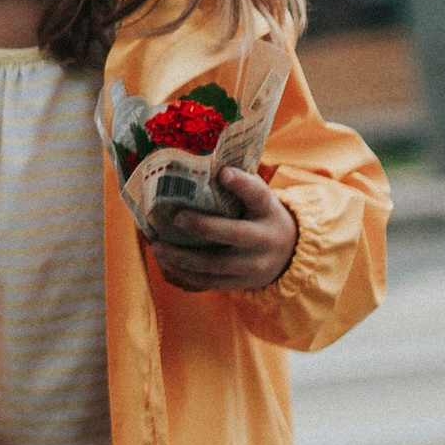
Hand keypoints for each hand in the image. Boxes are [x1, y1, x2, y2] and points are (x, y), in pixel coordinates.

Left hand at [148, 165, 298, 292]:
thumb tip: (201, 160)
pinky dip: (183, 273)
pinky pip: (208, 282)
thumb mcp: (259, 198)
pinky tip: (164, 261)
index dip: (241, 184)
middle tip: (176, 217)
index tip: (223, 172)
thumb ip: (238, 182)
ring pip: (214, 265)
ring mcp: (251, 266)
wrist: (287, 254)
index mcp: (267, 211)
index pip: (257, 195)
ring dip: (182, 257)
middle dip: (203, 227)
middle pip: (233, 234)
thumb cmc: (260, 216)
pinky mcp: (238, 284)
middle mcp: (262, 240)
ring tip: (157, 245)